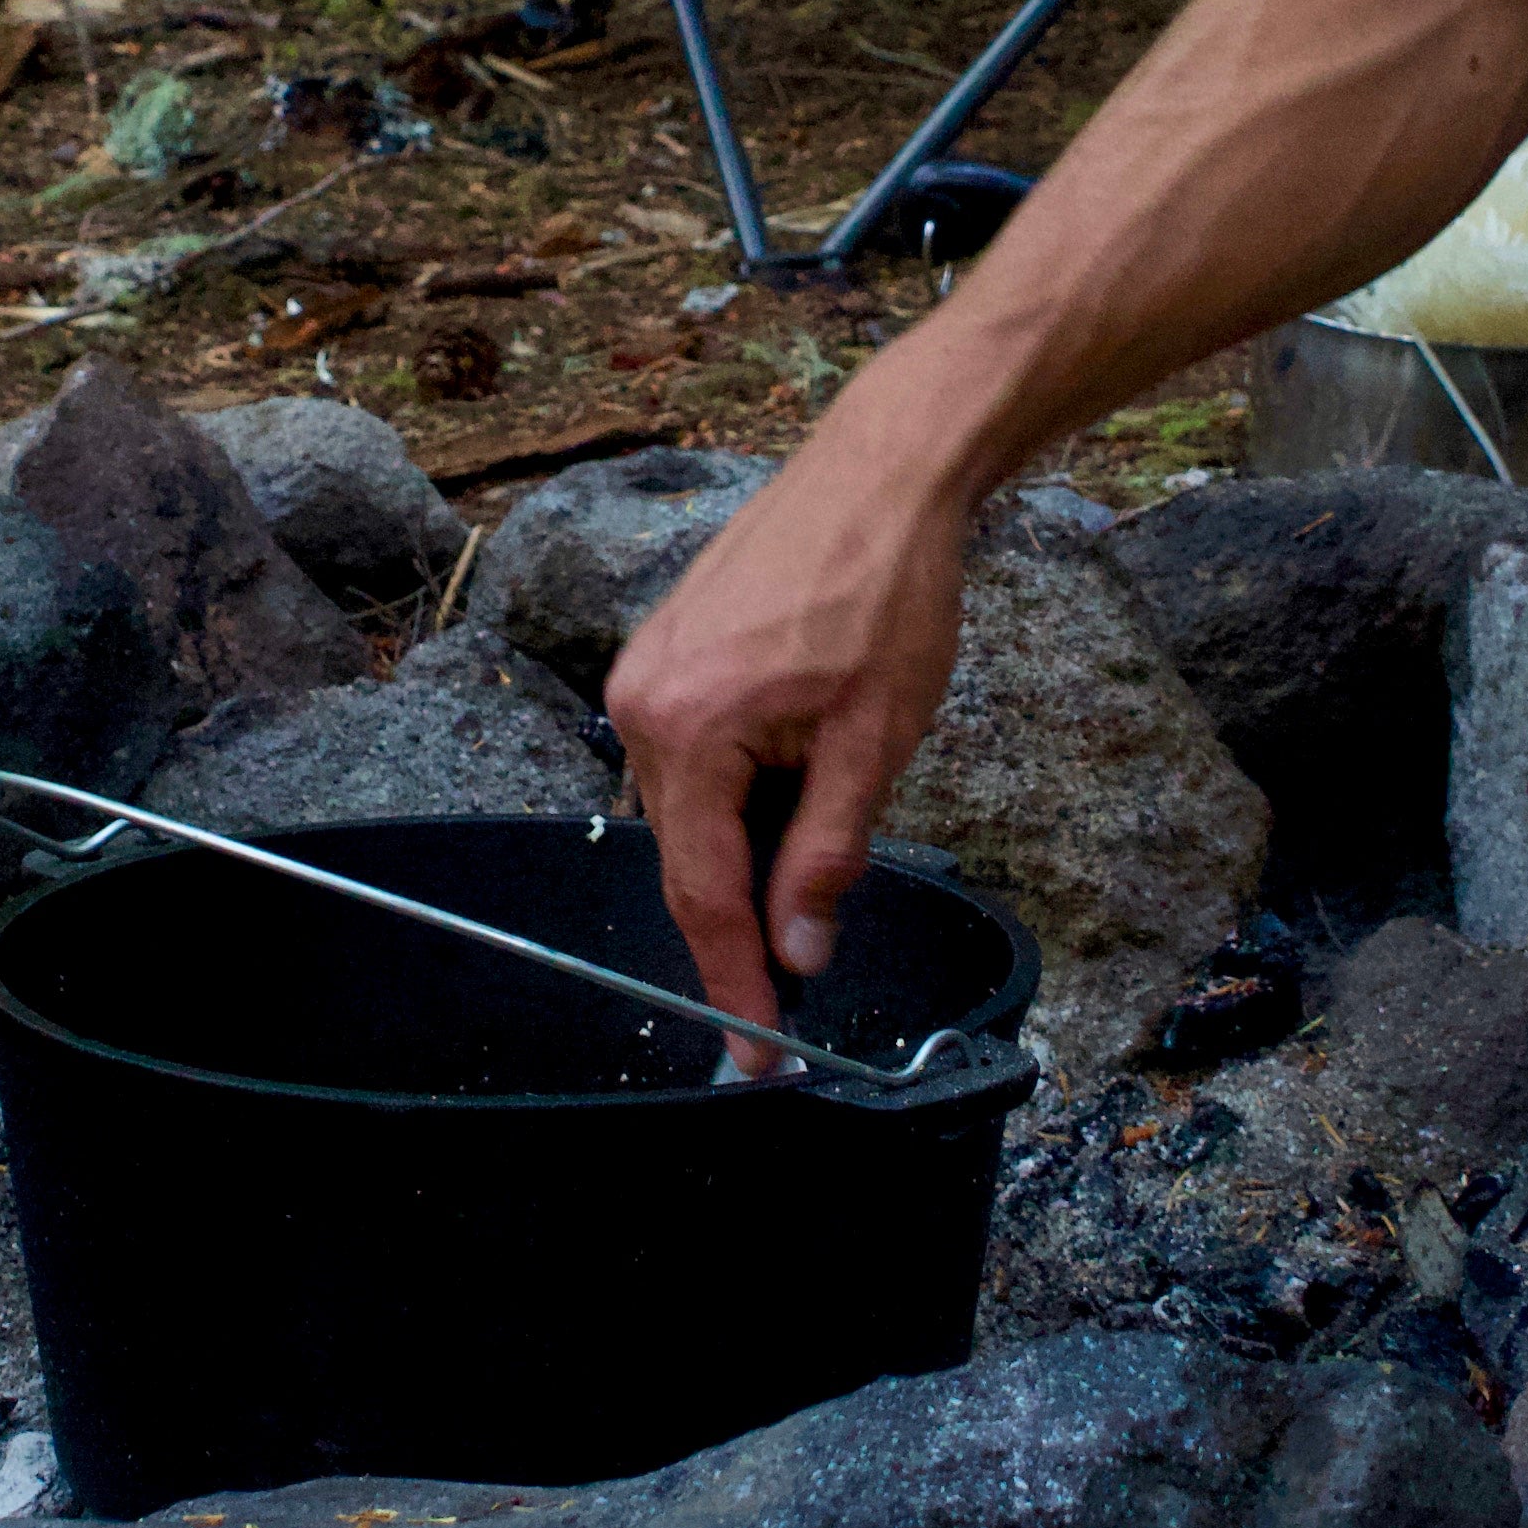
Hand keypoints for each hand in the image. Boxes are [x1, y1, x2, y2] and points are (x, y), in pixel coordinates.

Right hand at [604, 437, 980, 1046]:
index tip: (756, 1056)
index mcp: (687, 729)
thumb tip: (795, 954)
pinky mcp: (668, 650)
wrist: (882, 471)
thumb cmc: (886, 592)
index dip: (731, 984)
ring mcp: (646, 670)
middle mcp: (641, 703)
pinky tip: (802, 778)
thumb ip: (826, 855)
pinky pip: (693, 757)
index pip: (702, 893)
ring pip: (693, 809)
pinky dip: (742, 794)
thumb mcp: (874, 741)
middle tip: (807, 977)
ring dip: (751, 846)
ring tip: (828, 833)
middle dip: (747, 915)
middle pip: (689, 854)